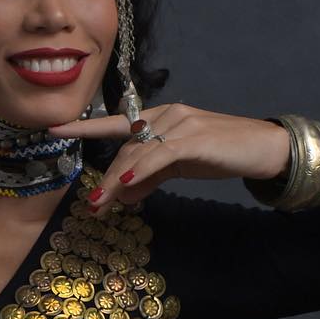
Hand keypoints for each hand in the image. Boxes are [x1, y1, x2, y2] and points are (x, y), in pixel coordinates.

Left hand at [46, 104, 290, 208]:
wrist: (265, 149)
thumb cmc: (223, 154)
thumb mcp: (180, 166)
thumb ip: (150, 176)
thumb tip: (122, 193)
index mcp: (161, 117)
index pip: (117, 122)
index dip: (85, 127)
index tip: (54, 129)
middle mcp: (167, 114)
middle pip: (126, 147)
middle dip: (105, 177)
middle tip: (91, 203)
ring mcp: (181, 123)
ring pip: (138, 152)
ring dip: (116, 180)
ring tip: (101, 203)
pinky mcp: (194, 138)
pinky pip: (159, 155)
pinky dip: (140, 169)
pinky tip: (126, 183)